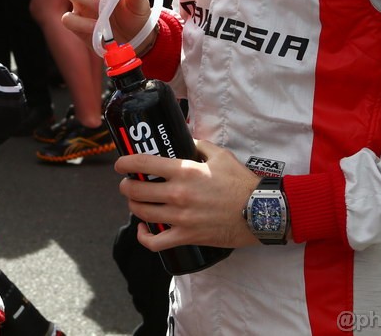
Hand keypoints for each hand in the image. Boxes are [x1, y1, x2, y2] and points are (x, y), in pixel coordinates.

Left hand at [117, 139, 262, 249]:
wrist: (260, 212)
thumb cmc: (241, 183)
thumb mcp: (220, 155)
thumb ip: (198, 144)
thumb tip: (185, 138)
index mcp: (184, 172)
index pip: (142, 164)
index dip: (124, 163)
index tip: (120, 164)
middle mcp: (178, 195)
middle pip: (135, 190)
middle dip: (126, 186)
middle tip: (129, 183)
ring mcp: (181, 218)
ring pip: (141, 213)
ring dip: (133, 205)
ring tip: (136, 201)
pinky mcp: (187, 237)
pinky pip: (156, 242)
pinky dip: (144, 237)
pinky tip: (143, 229)